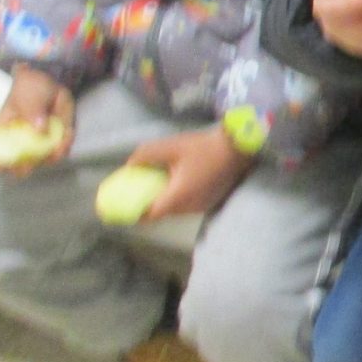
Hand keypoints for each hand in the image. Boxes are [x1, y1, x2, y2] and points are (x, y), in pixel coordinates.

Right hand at [0, 65, 75, 173]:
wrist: (51, 81)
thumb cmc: (29, 89)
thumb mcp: (26, 96)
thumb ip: (31, 111)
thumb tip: (39, 130)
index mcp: (1, 133)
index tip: (0, 165)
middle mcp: (17, 143)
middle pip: (14, 166)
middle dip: (22, 169)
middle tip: (29, 164)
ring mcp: (36, 144)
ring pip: (40, 162)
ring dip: (50, 158)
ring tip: (58, 147)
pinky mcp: (54, 141)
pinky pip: (60, 151)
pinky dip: (65, 147)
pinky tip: (67, 136)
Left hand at [123, 126, 255, 220]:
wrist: (239, 148)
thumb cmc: (204, 147)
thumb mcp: (172, 146)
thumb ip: (146, 155)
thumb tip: (130, 166)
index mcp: (178, 196)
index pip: (150, 215)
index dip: (134, 214)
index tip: (122, 208)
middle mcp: (189, 207)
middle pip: (162, 213)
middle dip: (148, 206)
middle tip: (137, 192)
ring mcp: (202, 206)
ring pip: (176, 210)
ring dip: (165, 202)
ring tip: (156, 186)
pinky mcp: (210, 202)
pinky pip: (187, 205)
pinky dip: (178, 199)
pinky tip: (177, 183)